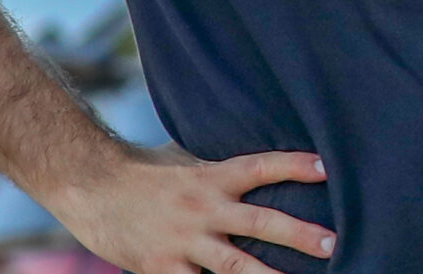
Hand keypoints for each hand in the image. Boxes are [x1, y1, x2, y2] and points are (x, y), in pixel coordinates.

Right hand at [47, 145, 332, 273]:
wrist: (90, 187)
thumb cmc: (145, 171)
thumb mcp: (187, 159)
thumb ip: (222, 171)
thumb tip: (261, 167)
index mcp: (211, 177)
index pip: (260, 166)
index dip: (293, 165)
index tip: (327, 167)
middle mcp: (202, 208)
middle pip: (258, 222)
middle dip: (297, 234)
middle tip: (332, 243)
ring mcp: (182, 242)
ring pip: (233, 265)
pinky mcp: (161, 269)